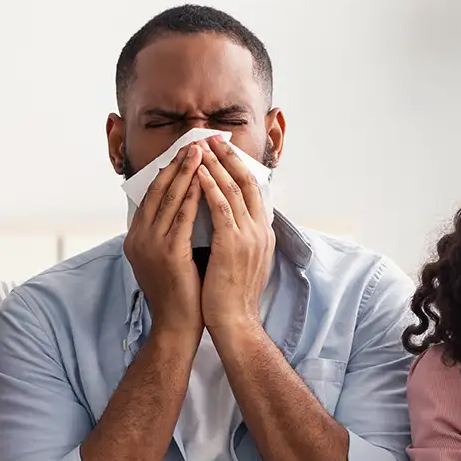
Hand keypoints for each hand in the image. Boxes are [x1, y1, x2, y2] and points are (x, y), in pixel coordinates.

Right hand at [123, 142, 204, 339]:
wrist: (178, 326)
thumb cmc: (180, 294)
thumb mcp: (168, 257)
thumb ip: (169, 233)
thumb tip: (184, 206)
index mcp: (135, 239)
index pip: (151, 196)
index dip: (167, 172)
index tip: (183, 153)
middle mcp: (138, 239)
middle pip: (157, 192)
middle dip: (176, 165)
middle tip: (192, 143)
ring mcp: (150, 245)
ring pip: (168, 199)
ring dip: (185, 172)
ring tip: (199, 152)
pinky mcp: (167, 253)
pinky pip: (181, 216)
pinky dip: (192, 195)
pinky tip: (204, 179)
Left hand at [197, 137, 274, 333]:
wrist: (234, 322)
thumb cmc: (230, 296)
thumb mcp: (240, 261)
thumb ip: (236, 238)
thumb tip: (225, 222)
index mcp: (262, 234)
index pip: (253, 191)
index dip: (239, 168)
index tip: (224, 150)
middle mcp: (260, 230)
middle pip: (247, 182)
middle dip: (229, 158)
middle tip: (213, 138)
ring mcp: (249, 236)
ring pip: (234, 189)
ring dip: (217, 165)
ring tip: (202, 147)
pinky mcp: (234, 244)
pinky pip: (221, 206)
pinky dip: (210, 186)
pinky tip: (197, 172)